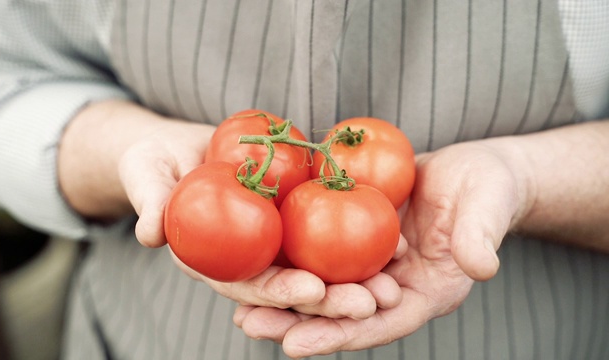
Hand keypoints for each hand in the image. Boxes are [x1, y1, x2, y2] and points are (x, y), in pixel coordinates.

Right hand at [116, 104, 407, 319]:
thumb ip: (150, 201)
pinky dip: (360, 236)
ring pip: (318, 265)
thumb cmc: (154, 163)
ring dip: (356, 278)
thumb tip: (148, 233)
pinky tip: (395, 239)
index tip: (311, 291)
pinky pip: (328, 226)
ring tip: (392, 282)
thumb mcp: (145, 173)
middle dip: (331, 299)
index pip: (247, 285)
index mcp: (214, 263)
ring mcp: (274, 241)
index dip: (278, 293)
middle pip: (292, 284)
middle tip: (371, 301)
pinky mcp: (294, 218)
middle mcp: (249, 260)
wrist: (181, 148)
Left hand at [233, 139, 532, 357]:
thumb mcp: (488, 208)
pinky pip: (324, 250)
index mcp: (426, 292)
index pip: (380, 324)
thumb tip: (482, 267)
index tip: (295, 347)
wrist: (475, 170)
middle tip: (251, 326)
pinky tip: (257, 261)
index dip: (339, 336)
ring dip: (286, 297)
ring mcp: (375, 263)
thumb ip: (481, 237)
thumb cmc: (489, 190)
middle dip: (298, 322)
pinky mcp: (360, 237)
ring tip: (241, 306)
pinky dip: (294, 259)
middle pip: (343, 313)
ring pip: (327, 286)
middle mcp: (395, 286)